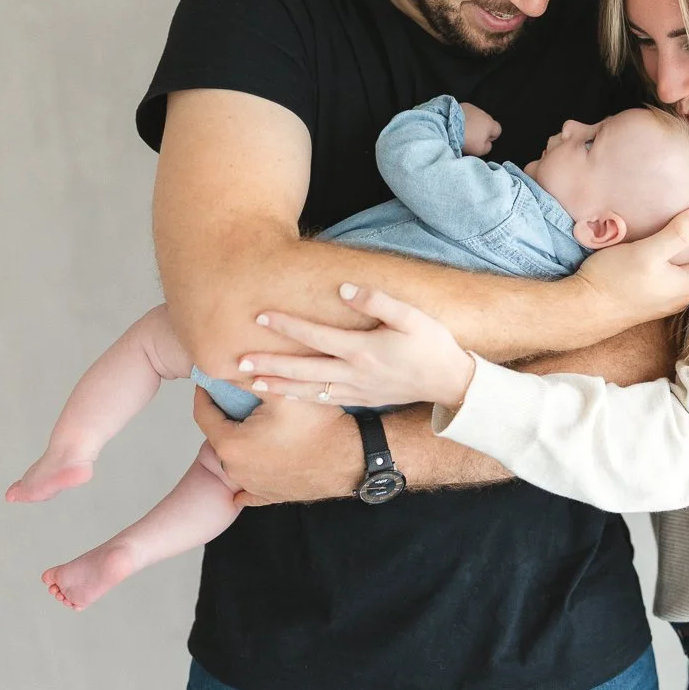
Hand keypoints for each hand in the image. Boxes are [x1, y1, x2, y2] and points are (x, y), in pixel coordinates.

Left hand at [193, 388, 362, 505]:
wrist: (349, 459)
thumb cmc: (317, 427)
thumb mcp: (282, 392)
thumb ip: (253, 376)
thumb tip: (231, 361)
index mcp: (231, 443)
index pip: (203, 413)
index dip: (204, 393)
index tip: (208, 380)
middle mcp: (235, 469)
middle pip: (219, 435)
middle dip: (225, 416)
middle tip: (236, 398)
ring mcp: (251, 485)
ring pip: (236, 457)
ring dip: (240, 440)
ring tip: (253, 421)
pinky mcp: (267, 494)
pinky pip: (250, 484)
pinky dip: (251, 471)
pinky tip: (254, 464)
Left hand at [238, 284, 476, 408]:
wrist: (451, 383)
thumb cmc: (432, 345)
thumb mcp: (411, 317)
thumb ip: (377, 301)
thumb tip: (344, 289)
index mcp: (362, 350)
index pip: (315, 336)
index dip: (286, 325)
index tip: (258, 316)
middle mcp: (354, 373)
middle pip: (302, 369)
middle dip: (269, 364)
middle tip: (237, 362)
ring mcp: (356, 390)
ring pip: (308, 390)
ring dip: (278, 385)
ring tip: (250, 382)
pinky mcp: (361, 400)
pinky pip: (322, 400)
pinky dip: (298, 398)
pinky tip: (284, 394)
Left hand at [460, 102, 501, 155]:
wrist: (448, 126)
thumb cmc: (466, 139)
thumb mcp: (480, 150)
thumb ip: (487, 147)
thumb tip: (487, 143)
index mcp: (490, 124)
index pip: (497, 130)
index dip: (491, 137)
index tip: (482, 141)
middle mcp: (484, 114)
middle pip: (486, 123)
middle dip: (481, 129)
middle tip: (471, 137)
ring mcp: (473, 108)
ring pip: (476, 117)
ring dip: (472, 122)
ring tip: (463, 130)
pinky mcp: (462, 105)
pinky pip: (466, 112)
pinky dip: (464, 117)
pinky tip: (457, 123)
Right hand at [574, 204, 688, 326]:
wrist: (582, 310)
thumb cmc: (615, 281)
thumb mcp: (649, 252)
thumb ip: (679, 233)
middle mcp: (684, 295)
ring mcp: (667, 298)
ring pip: (685, 266)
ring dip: (683, 247)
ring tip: (677, 220)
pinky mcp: (651, 297)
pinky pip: (670, 272)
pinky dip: (669, 257)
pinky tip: (658, 242)